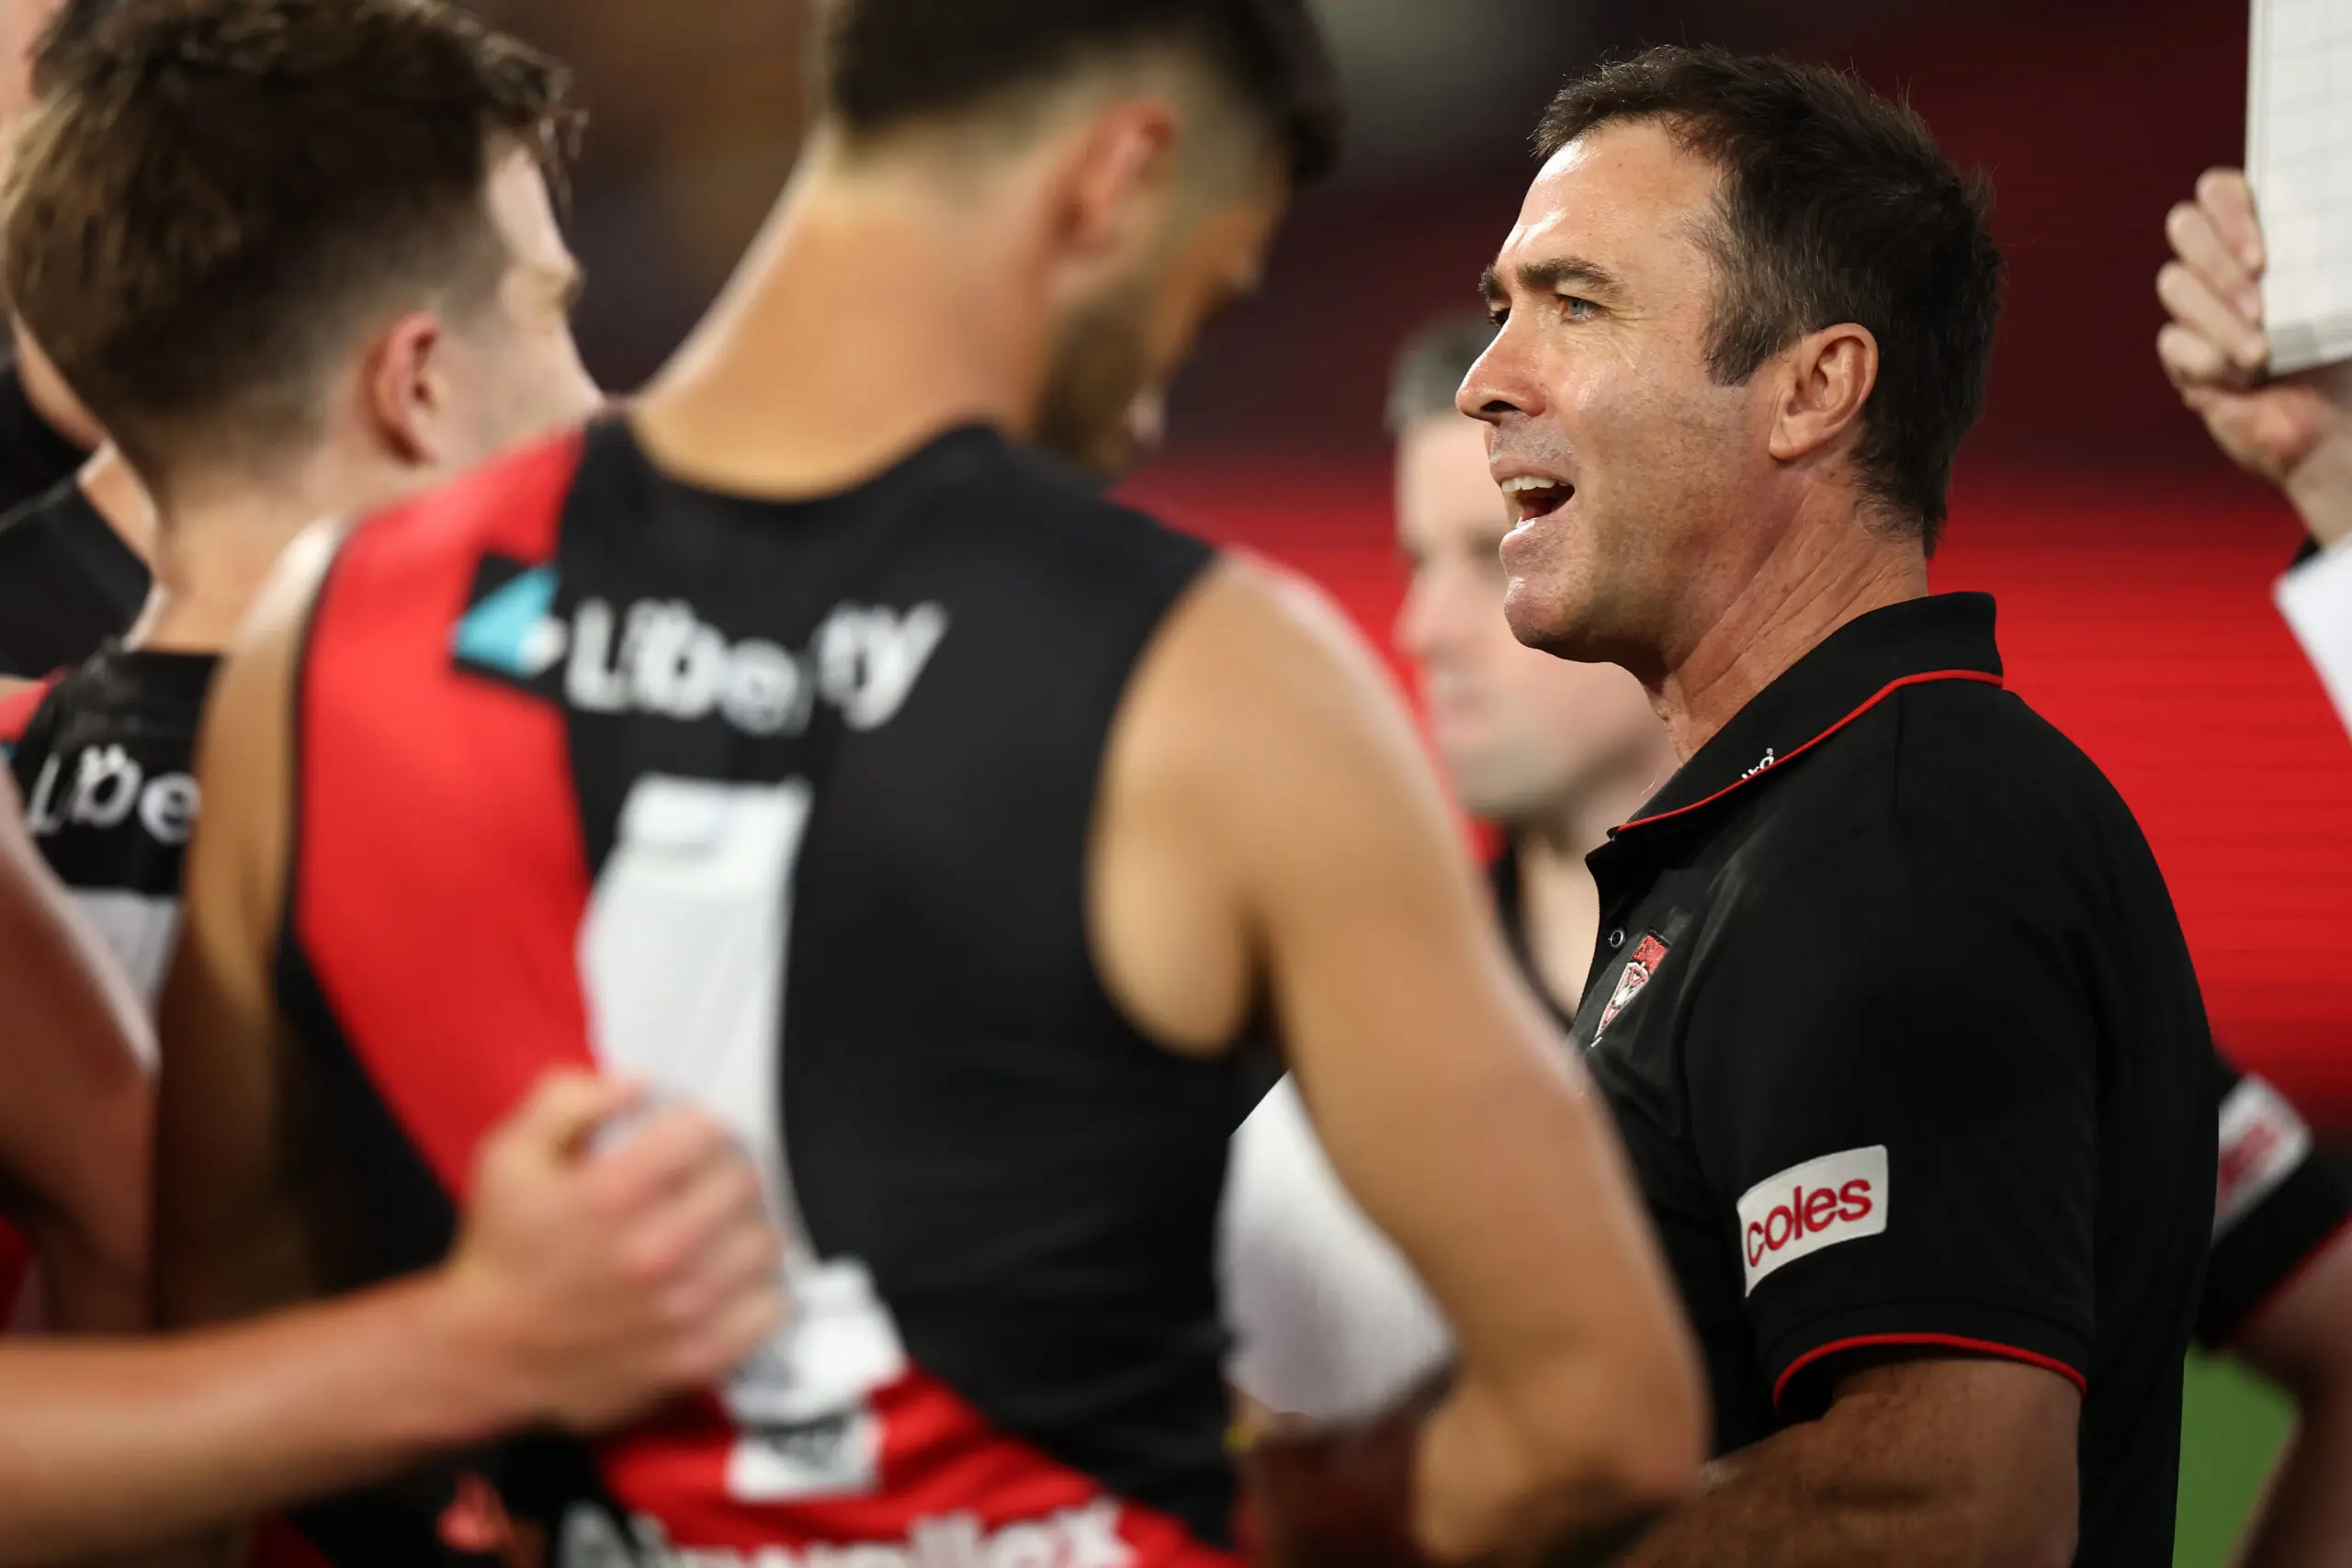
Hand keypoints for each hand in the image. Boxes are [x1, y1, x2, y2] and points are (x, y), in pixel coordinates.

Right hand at [430, 1072, 787, 1432]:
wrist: (486, 1353)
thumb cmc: (503, 1248)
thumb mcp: (509, 1155)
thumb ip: (568, 1100)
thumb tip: (637, 1084)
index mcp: (613, 1195)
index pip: (708, 1130)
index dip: (695, 1125)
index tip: (681, 1138)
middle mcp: (657, 1251)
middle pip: (745, 1180)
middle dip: (724, 1169)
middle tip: (700, 1180)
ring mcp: (683, 1310)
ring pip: (766, 1238)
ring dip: (744, 1226)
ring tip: (715, 1228)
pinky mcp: (698, 1357)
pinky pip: (771, 1307)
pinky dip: (757, 1288)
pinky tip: (727, 1279)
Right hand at [2159, 168, 2351, 545]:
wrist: (2332, 428)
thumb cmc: (2344, 353)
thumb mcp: (2344, 291)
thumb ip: (2335, 247)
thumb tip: (2336, 217)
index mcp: (2262, 235)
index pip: (2219, 191)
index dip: (2228, 211)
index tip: (2263, 256)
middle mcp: (2223, 264)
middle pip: (2184, 227)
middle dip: (2219, 265)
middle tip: (2260, 303)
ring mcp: (2197, 309)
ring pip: (2175, 285)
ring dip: (2220, 320)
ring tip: (2261, 353)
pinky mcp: (2184, 357)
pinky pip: (2175, 343)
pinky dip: (2210, 360)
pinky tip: (2244, 377)